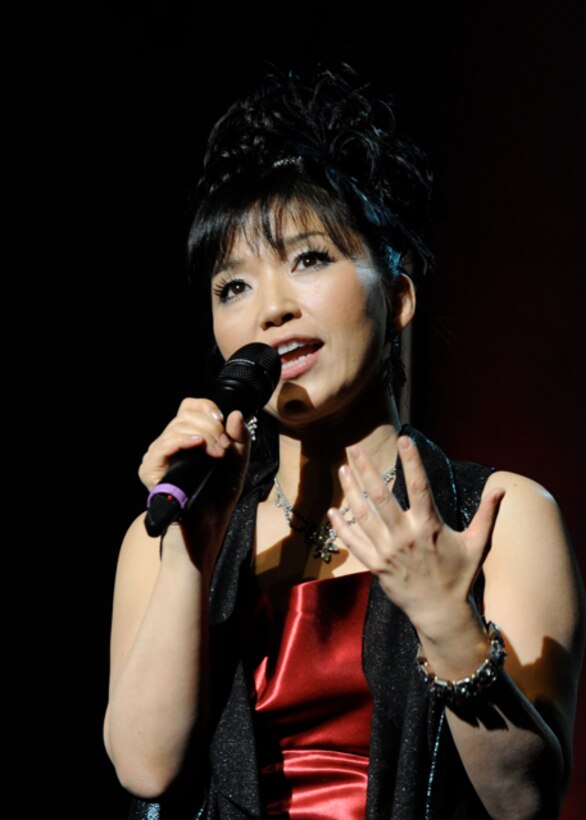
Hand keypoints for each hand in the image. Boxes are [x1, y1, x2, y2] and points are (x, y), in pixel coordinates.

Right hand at [139, 398, 250, 531]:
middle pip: (185, 415)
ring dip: (204, 436)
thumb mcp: (237, 462)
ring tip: (217, 455)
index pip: (189, 406)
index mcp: (187, 437)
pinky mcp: (150, 471)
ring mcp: (158, 456)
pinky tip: (197, 444)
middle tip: (224, 448)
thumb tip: (235, 414)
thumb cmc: (219, 496)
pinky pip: (163, 446)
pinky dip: (182, 441)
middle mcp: (169, 443)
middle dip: (211, 427)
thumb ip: (240, 438)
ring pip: (177, 428)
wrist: (208, 526)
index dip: (207, 408)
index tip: (223, 422)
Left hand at [327, 436, 504, 639]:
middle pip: (381, 497)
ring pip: (363, 515)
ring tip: (343, 469)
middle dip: (366, 470)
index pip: (419, 486)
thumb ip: (487, 515)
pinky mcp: (375, 565)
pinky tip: (332, 510)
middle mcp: (405, 536)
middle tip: (354, 448)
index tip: (403, 439)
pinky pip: (354, 542)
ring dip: (351, 490)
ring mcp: (387, 551)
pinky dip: (341, 526)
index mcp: (429, 526)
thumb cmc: (460, 576)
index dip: (411, 461)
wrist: (440, 612)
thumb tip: (502, 489)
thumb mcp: (478, 544)